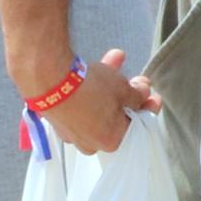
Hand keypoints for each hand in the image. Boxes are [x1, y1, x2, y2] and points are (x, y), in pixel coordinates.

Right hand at [31, 47, 162, 159]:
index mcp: (111, 141)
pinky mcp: (56, 116)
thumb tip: (143, 93)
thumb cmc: (92, 89)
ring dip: (109, 82)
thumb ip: (138, 95)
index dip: (147, 108)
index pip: (136, 126)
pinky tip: (98, 63)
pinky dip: (89, 84)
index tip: (154, 96)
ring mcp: (71, 130)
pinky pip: (79, 101)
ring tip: (117, 58)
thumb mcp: (124, 90)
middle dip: (128, 93)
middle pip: (116, 115)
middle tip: (138, 79)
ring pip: (97, 104)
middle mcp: (90, 141)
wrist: (46, 78)